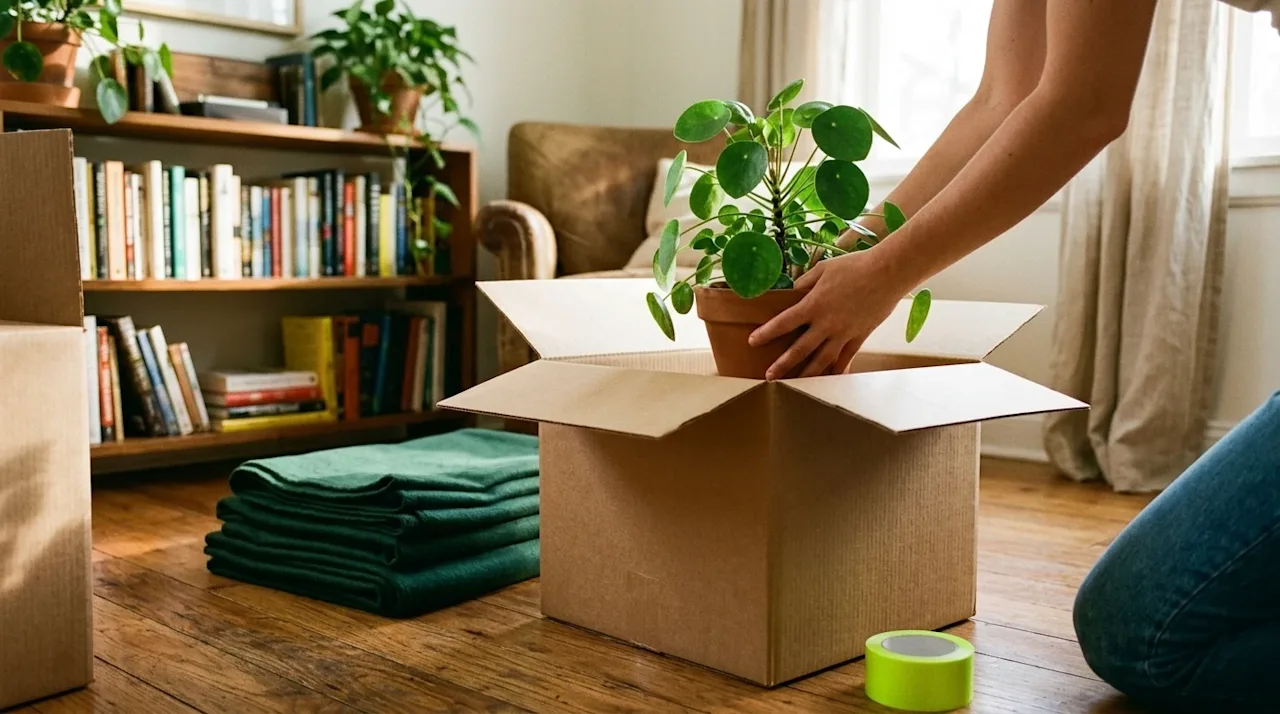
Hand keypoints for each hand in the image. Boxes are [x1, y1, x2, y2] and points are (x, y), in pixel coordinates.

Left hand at [749, 250, 904, 379]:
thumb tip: (794, 292)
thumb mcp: (824, 269)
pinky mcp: (859, 337)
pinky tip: (830, 378)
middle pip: (800, 349)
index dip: (767, 333)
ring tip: (794, 383)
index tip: (752, 341)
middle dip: (782, 364)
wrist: (887, 273)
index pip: (784, 322)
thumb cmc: (855, 266)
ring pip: (822, 360)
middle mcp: (826, 324)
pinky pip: (846, 358)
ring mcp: (844, 333)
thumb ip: (805, 282)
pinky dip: (837, 370)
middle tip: (769, 376)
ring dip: (806, 373)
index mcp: (814, 305)